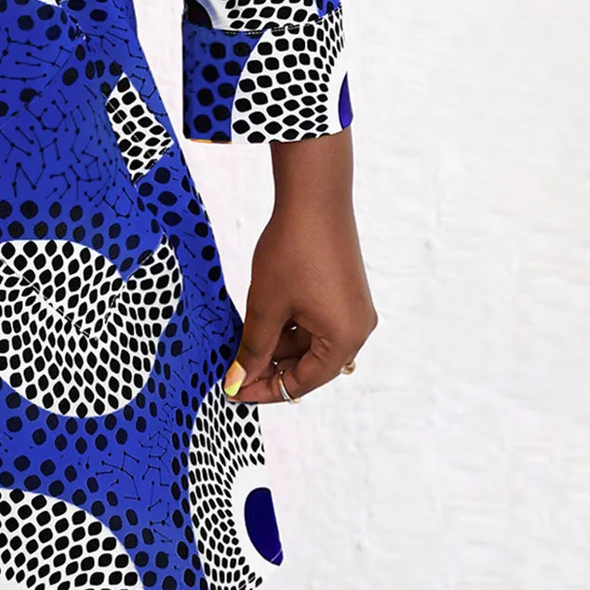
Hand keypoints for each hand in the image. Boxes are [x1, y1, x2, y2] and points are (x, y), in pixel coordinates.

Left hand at [223, 129, 375, 404]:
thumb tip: (236, 383)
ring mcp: (354, 310)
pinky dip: (290, 325)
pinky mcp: (347, 292)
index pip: (301, 383)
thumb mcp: (266, 305)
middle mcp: (357, 330)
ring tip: (242, 339)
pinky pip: (317, 322)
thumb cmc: (292, 251)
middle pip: (309, 365)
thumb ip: (253, 349)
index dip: (264, 390)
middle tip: (232, 368)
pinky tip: (261, 318)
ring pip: (310, 342)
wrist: (314, 198)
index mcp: (344, 340)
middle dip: (270, 366)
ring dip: (278, 344)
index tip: (232, 392)